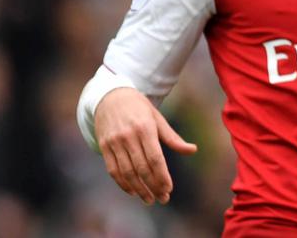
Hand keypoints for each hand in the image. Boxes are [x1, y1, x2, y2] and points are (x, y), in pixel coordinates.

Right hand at [93, 87, 197, 204]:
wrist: (110, 96)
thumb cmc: (139, 108)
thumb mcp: (158, 118)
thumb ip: (173, 138)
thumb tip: (193, 150)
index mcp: (145, 128)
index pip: (155, 158)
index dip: (162, 176)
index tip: (169, 189)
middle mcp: (128, 136)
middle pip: (142, 168)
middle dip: (153, 186)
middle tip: (162, 199)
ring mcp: (114, 142)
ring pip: (127, 172)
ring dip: (139, 189)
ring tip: (149, 199)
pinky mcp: (104, 146)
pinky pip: (113, 170)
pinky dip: (122, 183)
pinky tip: (133, 191)